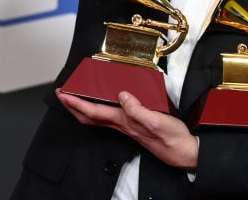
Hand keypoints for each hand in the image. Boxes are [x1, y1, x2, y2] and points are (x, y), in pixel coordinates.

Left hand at [55, 89, 199, 169]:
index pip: (93, 111)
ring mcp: (127, 126)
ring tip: (75, 97)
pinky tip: (102, 104)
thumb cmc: (172, 138)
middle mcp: (122, 124)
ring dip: (83, 107)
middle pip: (89, 117)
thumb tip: (122, 96)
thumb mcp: (156, 121)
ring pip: (97, 117)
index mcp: (124, 121)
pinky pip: (109, 117)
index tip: (64, 94)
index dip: (76, 102)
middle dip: (73, 106)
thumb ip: (138, 109)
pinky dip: (99, 109)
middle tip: (62, 94)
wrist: (184, 153)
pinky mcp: (134, 126)